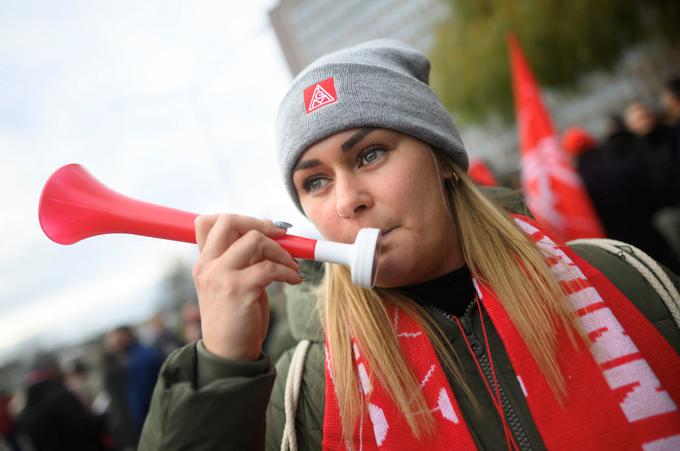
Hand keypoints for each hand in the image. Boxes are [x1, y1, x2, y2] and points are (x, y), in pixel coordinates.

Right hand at [193, 214, 301, 360]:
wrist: (229, 355)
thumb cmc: (236, 318)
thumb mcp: (231, 283)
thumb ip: (241, 259)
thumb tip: (267, 236)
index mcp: (204, 262)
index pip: (208, 221)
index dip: (239, 218)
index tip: (263, 229)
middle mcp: (207, 265)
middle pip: (229, 221)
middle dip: (261, 224)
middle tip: (282, 236)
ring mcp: (220, 276)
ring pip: (254, 240)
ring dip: (281, 250)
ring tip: (292, 266)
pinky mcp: (238, 289)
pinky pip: (270, 267)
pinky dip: (288, 271)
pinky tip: (295, 280)